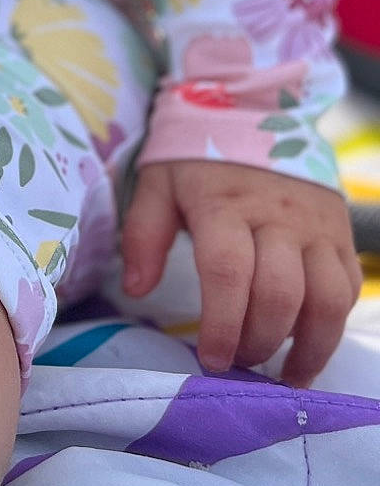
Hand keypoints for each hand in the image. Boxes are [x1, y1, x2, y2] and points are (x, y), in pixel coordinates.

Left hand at [121, 159, 361, 386]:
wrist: (255, 108)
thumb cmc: (198, 155)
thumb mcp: (157, 181)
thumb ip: (144, 234)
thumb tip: (136, 289)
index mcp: (224, 204)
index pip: (228, 273)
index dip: (222, 324)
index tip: (211, 360)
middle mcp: (277, 217)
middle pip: (280, 294)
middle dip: (259, 341)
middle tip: (238, 365)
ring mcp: (316, 226)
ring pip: (327, 298)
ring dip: (310, 347)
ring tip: (286, 377)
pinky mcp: (340, 232)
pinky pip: (348, 285)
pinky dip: (335, 323)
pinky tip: (311, 345)